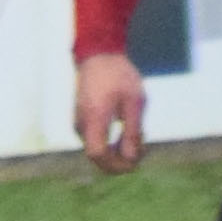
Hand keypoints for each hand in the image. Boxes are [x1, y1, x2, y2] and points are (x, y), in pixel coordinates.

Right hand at [74, 52, 146, 173]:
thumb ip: (133, 132)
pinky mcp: (81, 120)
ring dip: (118, 151)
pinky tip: (126, 128)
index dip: (116, 165)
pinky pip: (95, 140)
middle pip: (96, 156)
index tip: (135, 163)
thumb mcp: (135, 102)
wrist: (98, 56)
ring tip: (139, 134)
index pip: (98, 154)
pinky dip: (111, 142)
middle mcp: (82, 124)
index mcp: (94, 118)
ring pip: (97, 149)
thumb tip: (132, 158)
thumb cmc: (119, 76)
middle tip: (142, 151)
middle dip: (119, 162)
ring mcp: (79, 123)